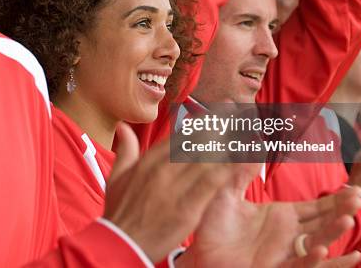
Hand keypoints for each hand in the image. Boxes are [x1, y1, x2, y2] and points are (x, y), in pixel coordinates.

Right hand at [103, 123, 247, 261]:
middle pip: (196, 142)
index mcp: (148, 161)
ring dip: (226, 144)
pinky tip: (241, 159)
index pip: (179, 135)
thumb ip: (126, 150)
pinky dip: (227, 169)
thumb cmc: (120, 213)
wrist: (121, 244)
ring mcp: (175, 187)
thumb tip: (123, 127)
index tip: (217, 116)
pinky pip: (211, 183)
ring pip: (206, 158)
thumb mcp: (117, 177)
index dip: (200, 125)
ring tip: (243, 133)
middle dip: (217, 129)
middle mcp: (162, 169)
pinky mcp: (187, 207)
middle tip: (236, 118)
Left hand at [176, 184, 360, 266]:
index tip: (355, 190)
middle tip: (359, 200)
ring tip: (347, 221)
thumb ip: (241, 172)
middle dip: (342, 213)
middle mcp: (287, 235)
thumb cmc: (213, 226)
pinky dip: (314, 261)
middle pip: (323, 223)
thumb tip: (251, 145)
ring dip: (333, 234)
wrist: (199, 253)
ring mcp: (283, 253)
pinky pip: (300, 267)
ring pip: (317, 244)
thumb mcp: (227, 194)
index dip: (336, 200)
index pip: (316, 207)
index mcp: (281, 217)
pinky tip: (323, 251)